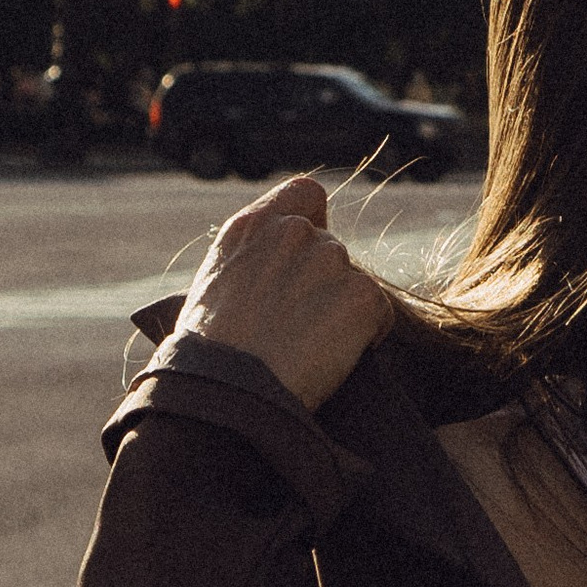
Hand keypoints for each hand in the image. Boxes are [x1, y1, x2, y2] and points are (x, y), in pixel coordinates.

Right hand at [177, 175, 392, 410]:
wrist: (228, 392)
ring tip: (307, 349)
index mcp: (252, 226)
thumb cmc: (209, 355)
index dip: (314, 220)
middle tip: (299, 328)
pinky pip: (377, 313)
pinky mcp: (362, 294)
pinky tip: (330, 359)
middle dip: (323, 284)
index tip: (306, 254)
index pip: (306, 194)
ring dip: (342, 311)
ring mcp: (331, 259)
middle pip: (331, 249)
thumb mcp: (216, 287)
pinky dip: (365, 336)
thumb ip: (254, 261)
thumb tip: (274, 272)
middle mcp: (294, 232)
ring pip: (353, 283)